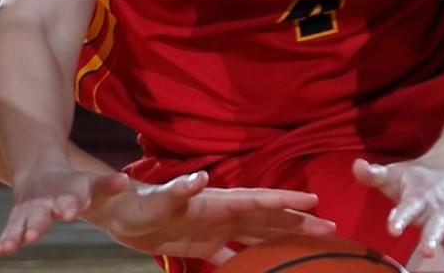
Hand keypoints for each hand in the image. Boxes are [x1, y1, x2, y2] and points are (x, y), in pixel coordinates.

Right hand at [0, 166, 130, 254]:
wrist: (39, 173)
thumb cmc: (74, 185)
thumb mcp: (91, 183)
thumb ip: (107, 185)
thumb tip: (124, 180)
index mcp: (67, 193)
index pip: (69, 199)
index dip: (69, 206)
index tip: (68, 214)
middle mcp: (45, 202)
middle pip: (41, 214)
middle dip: (37, 224)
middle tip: (34, 236)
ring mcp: (29, 211)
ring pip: (21, 224)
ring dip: (16, 235)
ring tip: (8, 247)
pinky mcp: (18, 220)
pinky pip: (11, 231)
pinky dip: (6, 240)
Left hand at [92, 171, 335, 264]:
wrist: (111, 210)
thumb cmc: (132, 204)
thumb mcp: (154, 200)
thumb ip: (177, 192)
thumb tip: (200, 179)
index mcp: (212, 202)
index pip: (256, 199)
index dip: (284, 200)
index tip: (314, 201)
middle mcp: (217, 213)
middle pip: (265, 216)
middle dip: (297, 221)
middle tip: (332, 228)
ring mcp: (211, 229)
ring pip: (255, 233)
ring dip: (282, 236)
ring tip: (312, 242)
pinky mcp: (200, 245)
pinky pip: (234, 254)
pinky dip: (252, 259)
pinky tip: (268, 267)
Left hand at [353, 156, 443, 272]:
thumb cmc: (419, 177)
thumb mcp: (395, 172)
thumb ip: (374, 174)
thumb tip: (358, 166)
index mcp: (418, 197)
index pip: (407, 208)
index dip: (399, 218)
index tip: (392, 229)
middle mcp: (438, 212)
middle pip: (435, 227)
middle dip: (432, 240)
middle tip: (428, 253)